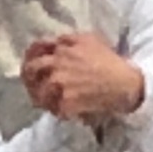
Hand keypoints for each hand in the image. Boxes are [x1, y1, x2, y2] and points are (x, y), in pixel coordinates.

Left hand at [19, 32, 145, 124]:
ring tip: (46, 102)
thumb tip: (55, 42)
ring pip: (38, 93)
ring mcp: (59, 84)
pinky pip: (53, 110)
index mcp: (61, 48)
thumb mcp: (90, 40)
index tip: (30, 63)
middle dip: (28, 78)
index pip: (35, 49)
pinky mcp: (66, 102)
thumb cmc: (110, 61)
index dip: (30, 56)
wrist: (124, 83)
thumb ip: (69, 39)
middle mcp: (57, 65)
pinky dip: (56, 112)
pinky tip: (62, 111)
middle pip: (30, 70)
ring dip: (40, 98)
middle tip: (33, 86)